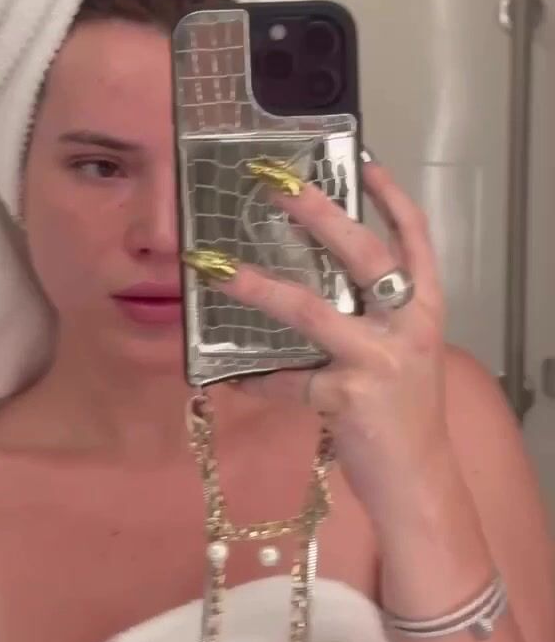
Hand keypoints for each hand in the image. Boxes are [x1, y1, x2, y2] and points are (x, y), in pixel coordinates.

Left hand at [184, 152, 453, 528]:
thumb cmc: (404, 413)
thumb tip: (315, 279)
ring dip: (257, 287)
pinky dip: (254, 379)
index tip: (360, 159)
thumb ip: (371, 317)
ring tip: (215, 268)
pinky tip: (229, 378)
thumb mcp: (402, 353)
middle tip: (274, 184)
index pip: (414, 237)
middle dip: (318, 213)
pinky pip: (286, 378)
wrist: (418, 482)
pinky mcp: (346, 396)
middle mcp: (408, 326)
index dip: (388, 197)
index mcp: (425, 308)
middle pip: (362, 254)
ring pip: (309, 310)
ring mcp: (378, 360)